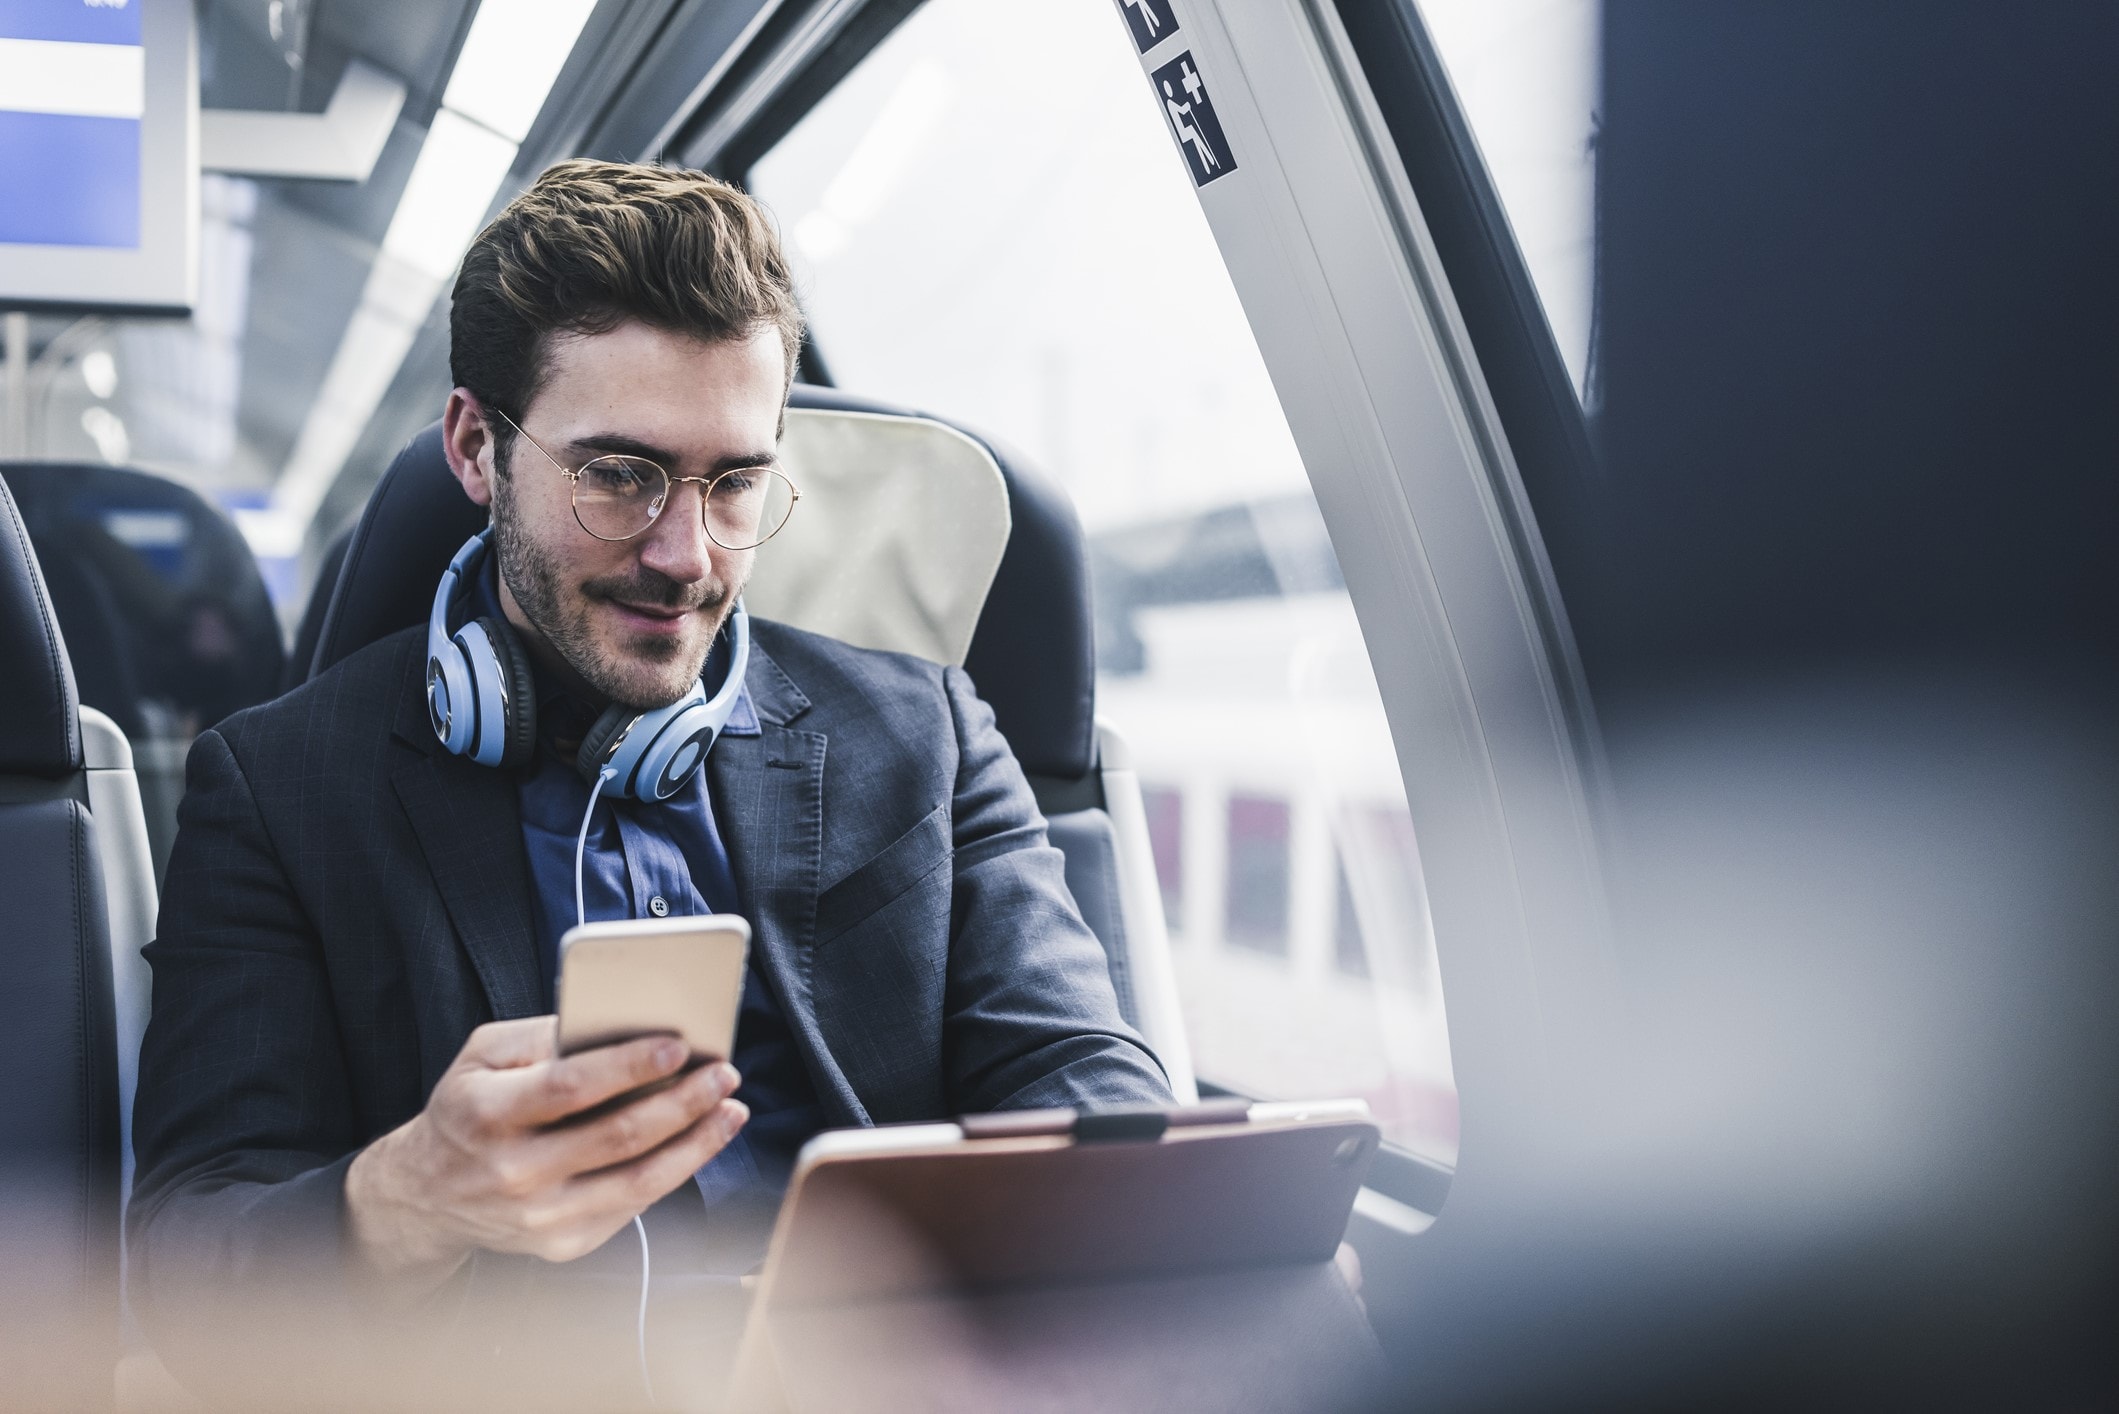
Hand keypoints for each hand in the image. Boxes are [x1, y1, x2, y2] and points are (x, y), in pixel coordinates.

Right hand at [344, 1017, 746, 1293]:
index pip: (570, 1087)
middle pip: (617, 1136)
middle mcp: (514, 1171)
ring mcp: (539, 1216)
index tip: (679, 1045)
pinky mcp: (562, 1243)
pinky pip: (633, 1206)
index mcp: (488, 1113)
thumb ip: (544, 1034)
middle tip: (724, 1073)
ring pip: (638, 1180)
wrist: (427, 1194)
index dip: (629, 1066)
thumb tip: (617, 1024)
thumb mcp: (483, 1055)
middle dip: (682, 1101)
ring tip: (731, 1109)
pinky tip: (699, 1142)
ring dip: (696, 1143)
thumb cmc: (468, 1108)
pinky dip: (675, 1172)